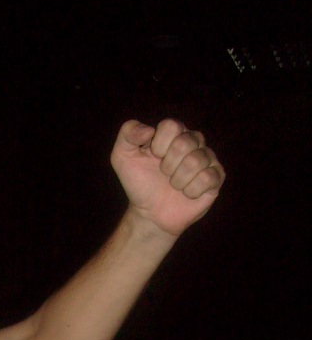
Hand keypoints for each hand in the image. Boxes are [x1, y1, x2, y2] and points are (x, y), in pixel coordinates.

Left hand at [110, 119, 224, 236]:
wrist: (150, 213)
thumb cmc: (139, 183)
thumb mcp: (122, 157)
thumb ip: (127, 134)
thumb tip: (149, 129)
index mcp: (173, 133)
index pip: (171, 126)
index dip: (159, 146)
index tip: (153, 157)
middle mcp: (193, 141)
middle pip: (185, 143)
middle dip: (168, 165)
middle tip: (164, 175)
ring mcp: (207, 158)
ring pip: (196, 160)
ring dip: (178, 180)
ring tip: (174, 185)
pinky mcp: (216, 177)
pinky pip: (208, 178)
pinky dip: (191, 190)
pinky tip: (186, 193)